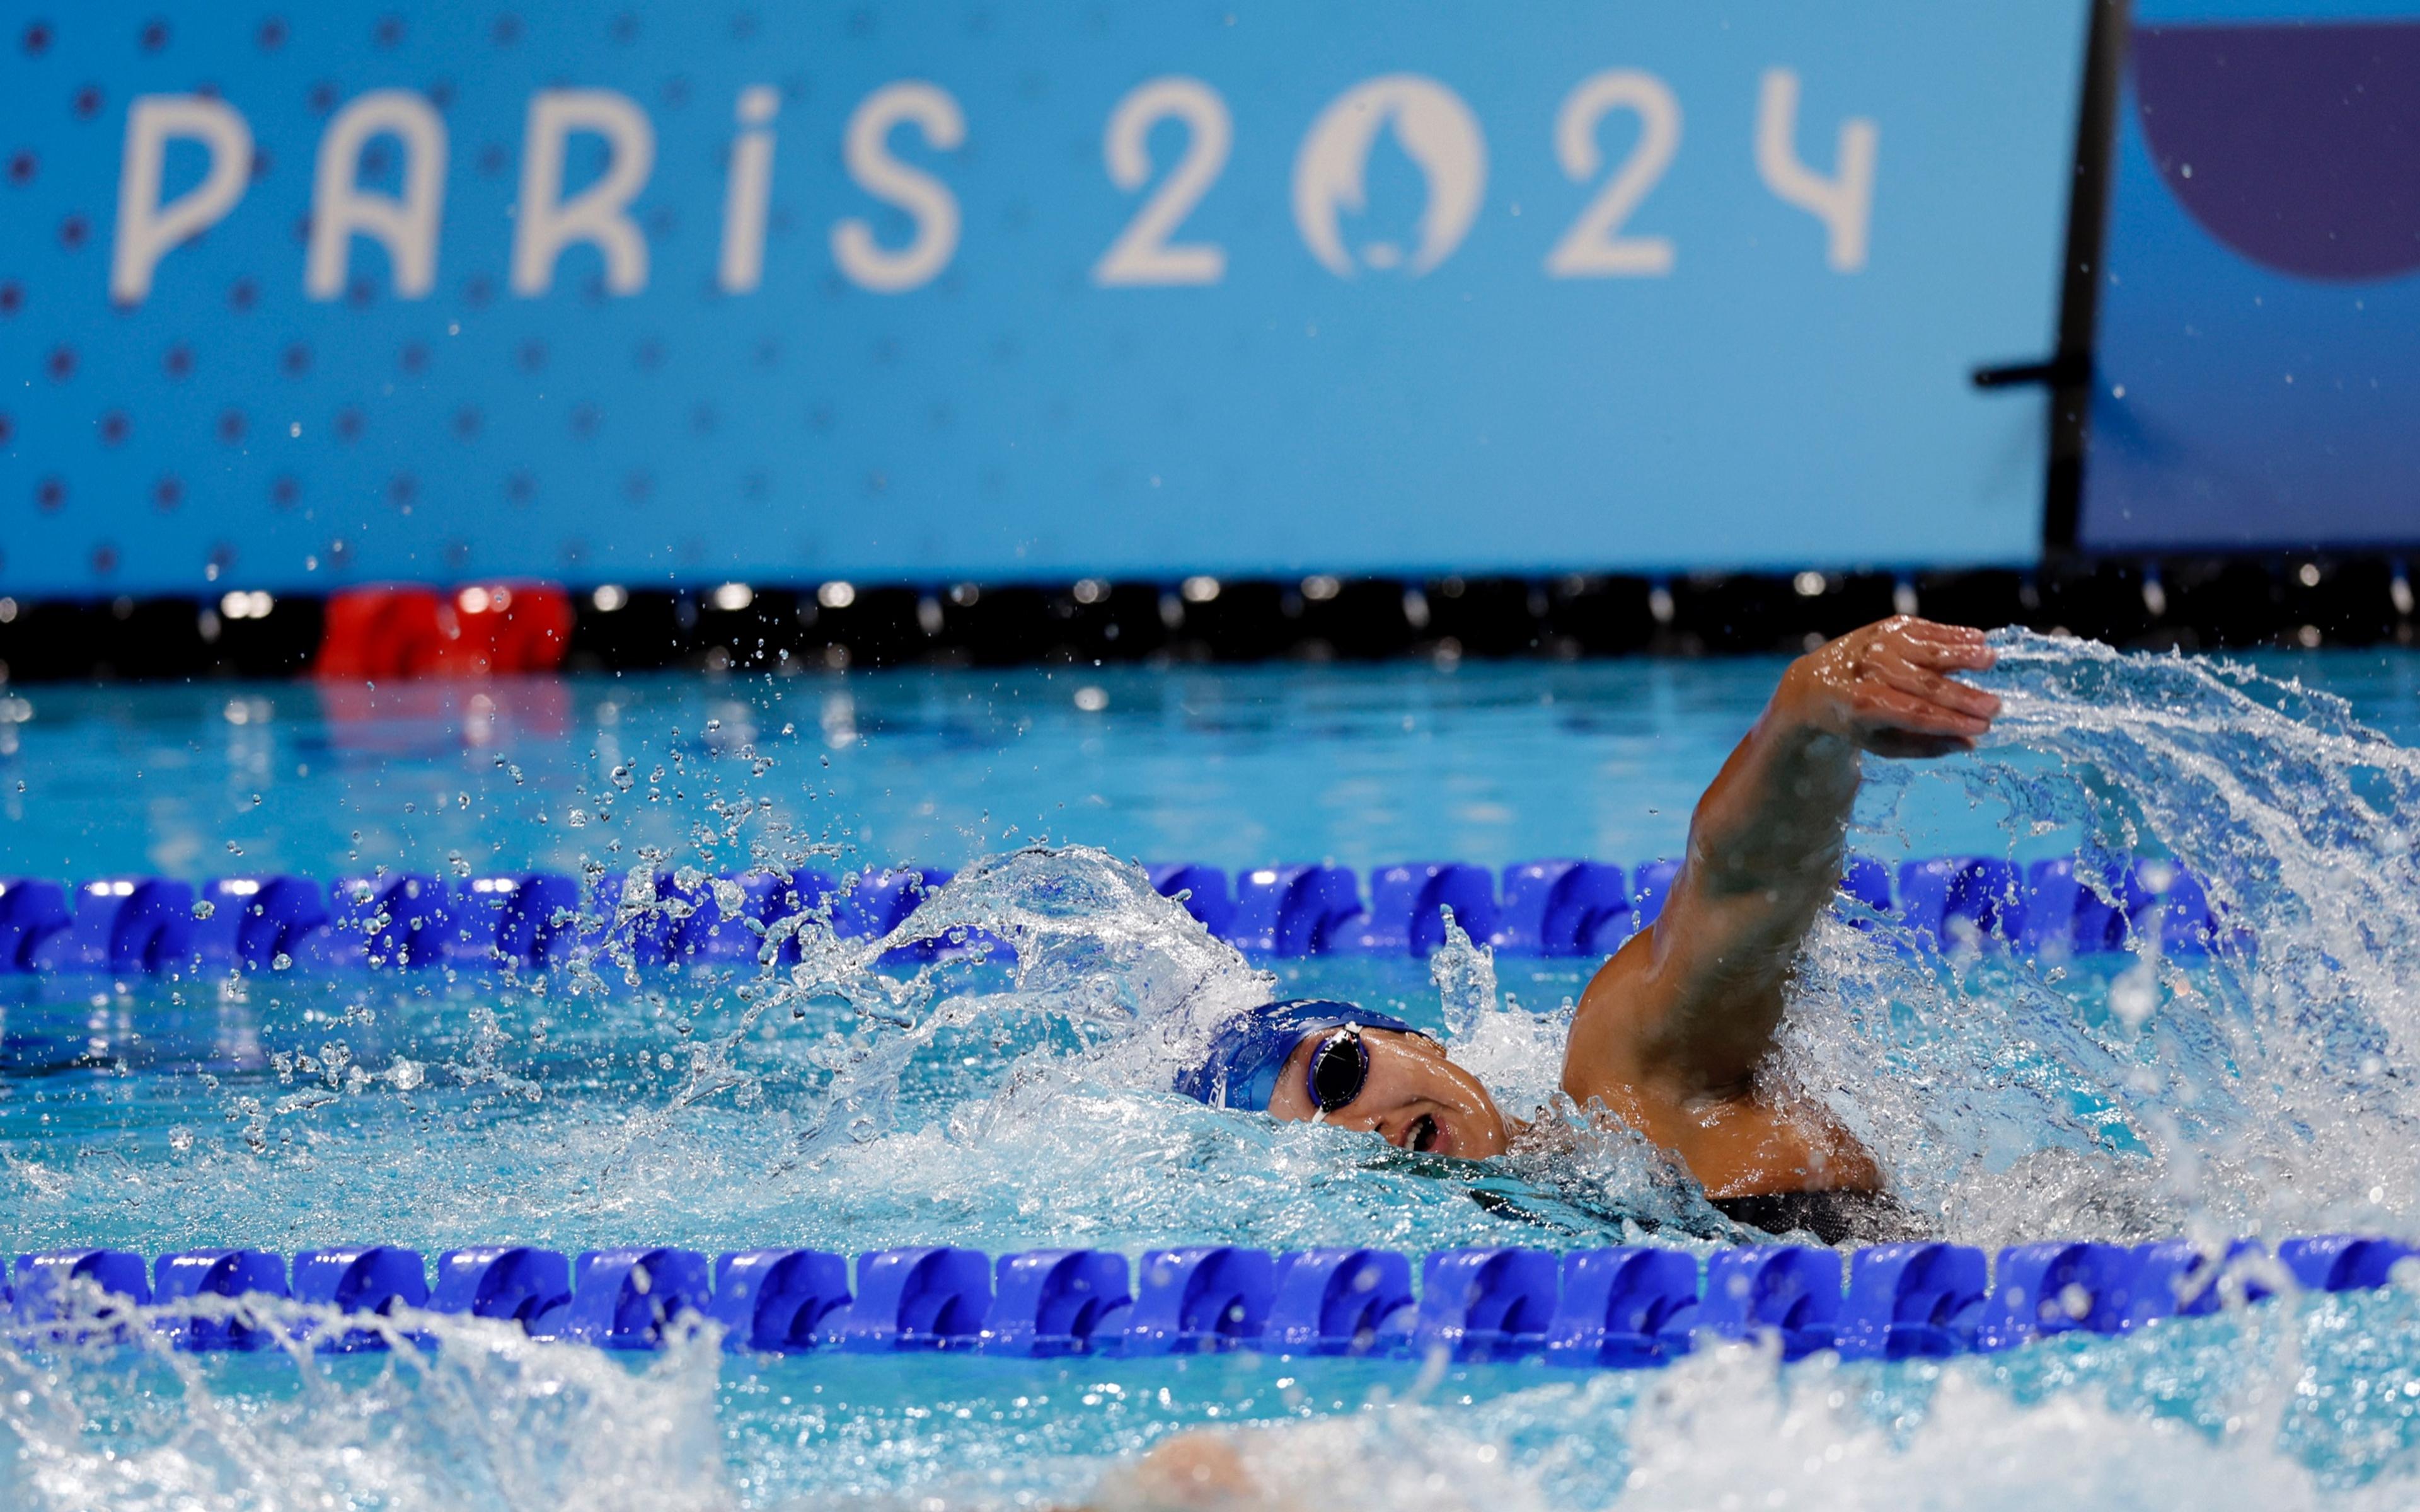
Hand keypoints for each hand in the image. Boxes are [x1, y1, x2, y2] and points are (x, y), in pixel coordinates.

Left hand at [1782, 617, 1998, 757]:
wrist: (1815, 681)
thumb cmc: (1855, 719)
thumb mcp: (1880, 742)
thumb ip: (1923, 745)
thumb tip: (1969, 743)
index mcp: (1862, 704)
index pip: (1914, 713)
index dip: (1950, 721)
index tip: (1983, 727)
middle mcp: (1868, 670)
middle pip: (1924, 684)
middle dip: (1962, 696)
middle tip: (1995, 706)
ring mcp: (1877, 644)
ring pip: (1926, 651)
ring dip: (1961, 654)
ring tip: (1990, 659)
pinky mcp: (1887, 627)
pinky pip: (1924, 629)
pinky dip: (1951, 634)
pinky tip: (1978, 637)